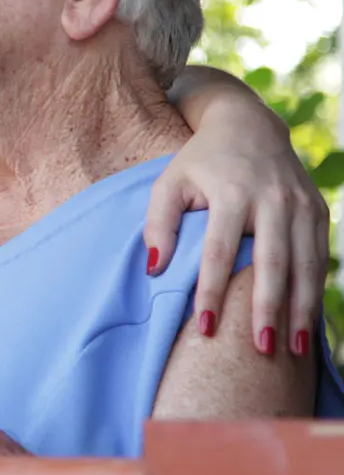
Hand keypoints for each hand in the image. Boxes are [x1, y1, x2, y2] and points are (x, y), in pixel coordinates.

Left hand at [147, 91, 326, 357]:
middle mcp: (272, 199)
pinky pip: (320, 256)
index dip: (212, 291)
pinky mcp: (318, 210)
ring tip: (292, 348)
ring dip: (301, 308)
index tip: (206, 328)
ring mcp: (301, 204)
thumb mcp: (168, 183)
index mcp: (230, 192)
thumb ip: (158, 224)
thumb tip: (154, 268)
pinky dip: (315, 290)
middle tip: (261, 350)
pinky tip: (307, 322)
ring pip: (305, 264)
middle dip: (268, 308)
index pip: (218, 251)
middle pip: (271, 262)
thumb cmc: (198, 162)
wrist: (247, 124)